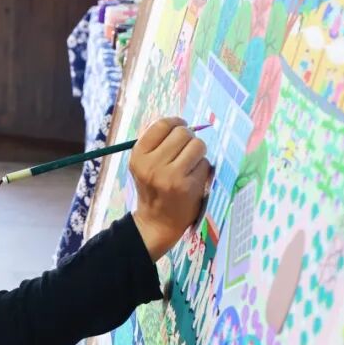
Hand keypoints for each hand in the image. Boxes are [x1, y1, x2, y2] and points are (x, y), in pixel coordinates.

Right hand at [129, 117, 212, 260]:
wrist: (157, 222)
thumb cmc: (153, 188)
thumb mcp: (144, 164)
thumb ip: (157, 142)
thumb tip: (181, 122)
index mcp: (138, 156)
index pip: (162, 125)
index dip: (175, 122)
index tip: (180, 127)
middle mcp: (152, 165)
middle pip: (182, 133)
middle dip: (189, 138)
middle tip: (187, 149)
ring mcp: (171, 176)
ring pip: (197, 145)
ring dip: (198, 152)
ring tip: (191, 163)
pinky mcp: (188, 186)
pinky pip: (205, 163)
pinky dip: (203, 168)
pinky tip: (194, 178)